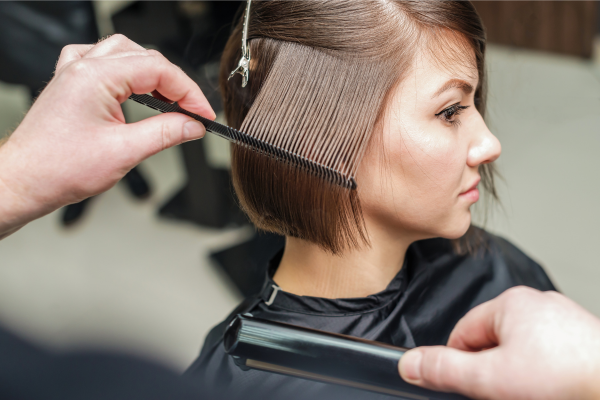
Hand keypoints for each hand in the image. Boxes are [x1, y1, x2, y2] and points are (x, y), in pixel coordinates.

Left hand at [0, 34, 214, 236]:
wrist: (25, 181)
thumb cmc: (59, 168)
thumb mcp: (124, 152)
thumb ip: (166, 133)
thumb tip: (193, 125)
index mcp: (96, 77)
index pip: (158, 70)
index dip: (189, 92)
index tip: (203, 114)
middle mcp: (83, 67)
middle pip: (145, 58)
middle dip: (175, 84)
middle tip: (192, 112)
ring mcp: (74, 72)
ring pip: (125, 54)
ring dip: (152, 74)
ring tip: (169, 99)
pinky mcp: (71, 83)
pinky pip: (102, 60)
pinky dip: (125, 71)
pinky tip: (132, 87)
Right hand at [398, 286, 599, 399]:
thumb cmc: (566, 381)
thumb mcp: (491, 379)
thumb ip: (446, 369)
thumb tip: (409, 364)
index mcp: (510, 303)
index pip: (462, 333)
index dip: (461, 365)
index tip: (471, 387)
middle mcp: (537, 303)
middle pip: (492, 342)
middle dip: (493, 371)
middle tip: (507, 393)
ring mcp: (562, 320)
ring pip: (521, 350)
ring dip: (519, 374)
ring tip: (535, 393)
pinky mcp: (582, 338)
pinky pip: (547, 355)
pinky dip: (545, 374)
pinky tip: (553, 390)